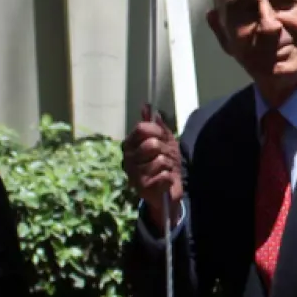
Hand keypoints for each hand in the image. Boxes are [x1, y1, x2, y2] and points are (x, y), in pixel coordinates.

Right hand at [122, 105, 182, 230]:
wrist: (169, 190)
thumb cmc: (165, 163)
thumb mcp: (164, 141)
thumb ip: (156, 125)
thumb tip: (146, 106)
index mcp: (129, 145)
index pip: (142, 128)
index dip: (158, 132)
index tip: (163, 139)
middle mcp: (127, 159)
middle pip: (152, 144)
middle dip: (166, 150)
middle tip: (166, 158)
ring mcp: (133, 174)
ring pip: (160, 160)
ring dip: (169, 165)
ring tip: (166, 170)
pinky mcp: (142, 188)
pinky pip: (164, 175)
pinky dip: (169, 177)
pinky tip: (165, 181)